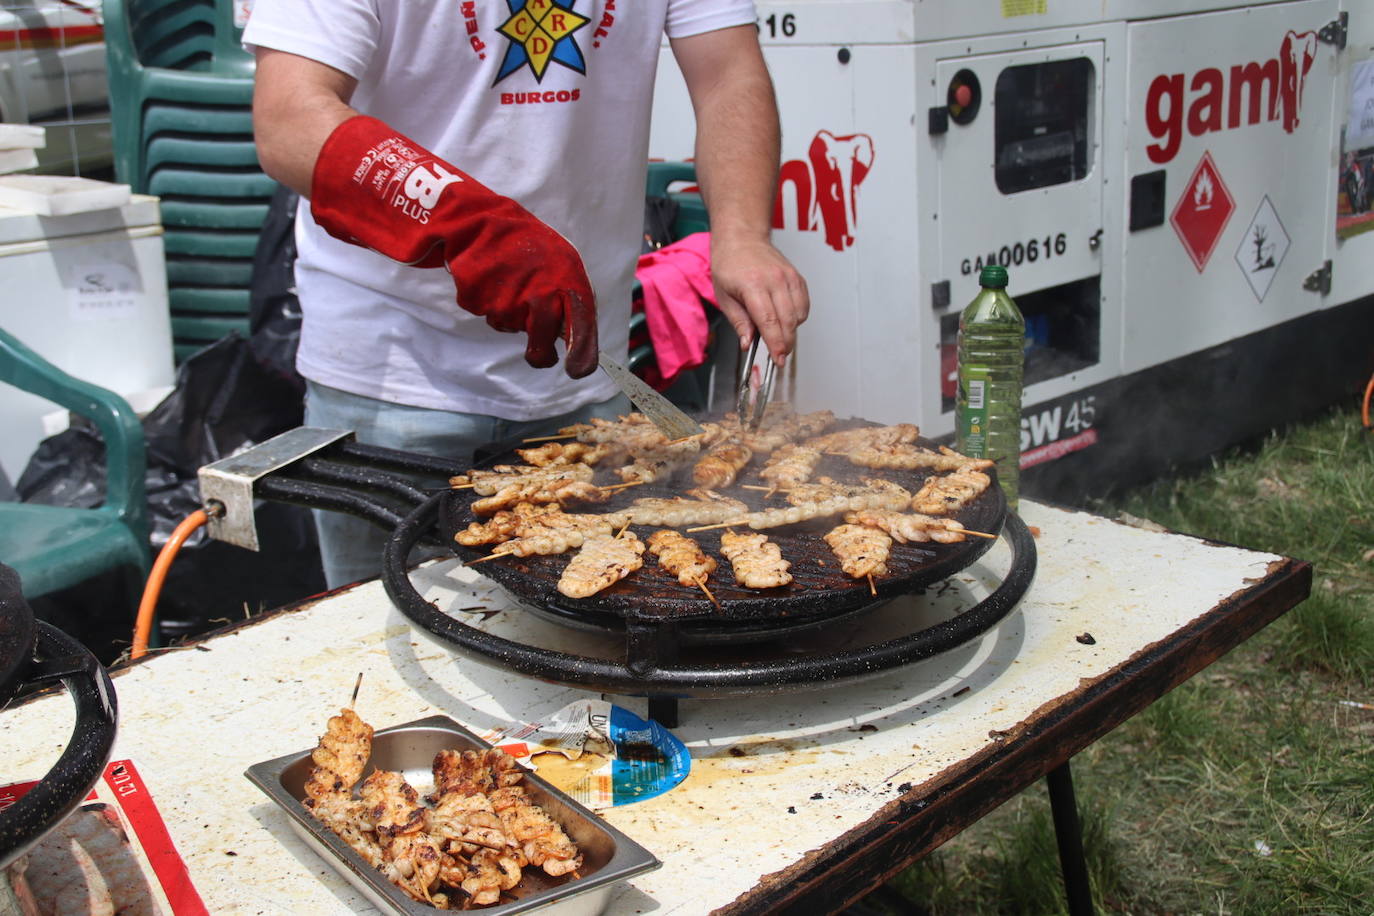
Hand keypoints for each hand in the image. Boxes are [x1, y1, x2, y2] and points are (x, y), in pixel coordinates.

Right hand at [308, 116, 597, 377]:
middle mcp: (540, 286)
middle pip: (543, 338)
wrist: (477, 217)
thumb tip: (578, 345)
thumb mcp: (556, 264)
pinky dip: (483, 299)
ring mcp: (507, 291)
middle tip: (536, 354)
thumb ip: (567, 300)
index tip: (577, 373)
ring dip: (506, 314)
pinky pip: (482, 310)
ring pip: (508, 325)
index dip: (581, 351)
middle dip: (539, 352)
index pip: (581, 322)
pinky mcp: (478, 292)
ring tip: (504, 282)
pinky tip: (485, 277)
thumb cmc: (523, 245)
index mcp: (566, 276)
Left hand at [709, 235, 808, 364]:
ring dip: (792, 331)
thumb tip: (748, 344)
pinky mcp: (797, 277)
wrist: (742, 238)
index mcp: (752, 285)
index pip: (769, 321)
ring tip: (778, 336)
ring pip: (799, 314)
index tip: (777, 359)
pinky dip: (798, 317)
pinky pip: (804, 304)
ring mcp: (788, 277)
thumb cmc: (730, 264)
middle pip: (788, 320)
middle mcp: (774, 280)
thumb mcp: (724, 296)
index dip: (775, 344)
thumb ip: (739, 322)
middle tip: (779, 356)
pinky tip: (785, 319)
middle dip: (786, 343)